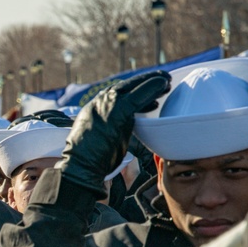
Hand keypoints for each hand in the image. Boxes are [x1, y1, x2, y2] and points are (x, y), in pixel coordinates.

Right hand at [57, 71, 170, 198]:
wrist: (82, 165)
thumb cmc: (89, 162)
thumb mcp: (95, 143)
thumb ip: (107, 135)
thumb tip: (120, 142)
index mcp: (92, 110)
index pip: (113, 95)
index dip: (130, 92)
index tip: (142, 93)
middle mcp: (99, 102)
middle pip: (124, 86)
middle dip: (142, 82)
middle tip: (160, 80)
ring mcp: (108, 104)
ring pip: (134, 86)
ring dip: (151, 81)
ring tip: (166, 81)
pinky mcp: (121, 108)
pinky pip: (142, 93)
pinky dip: (153, 87)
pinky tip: (164, 84)